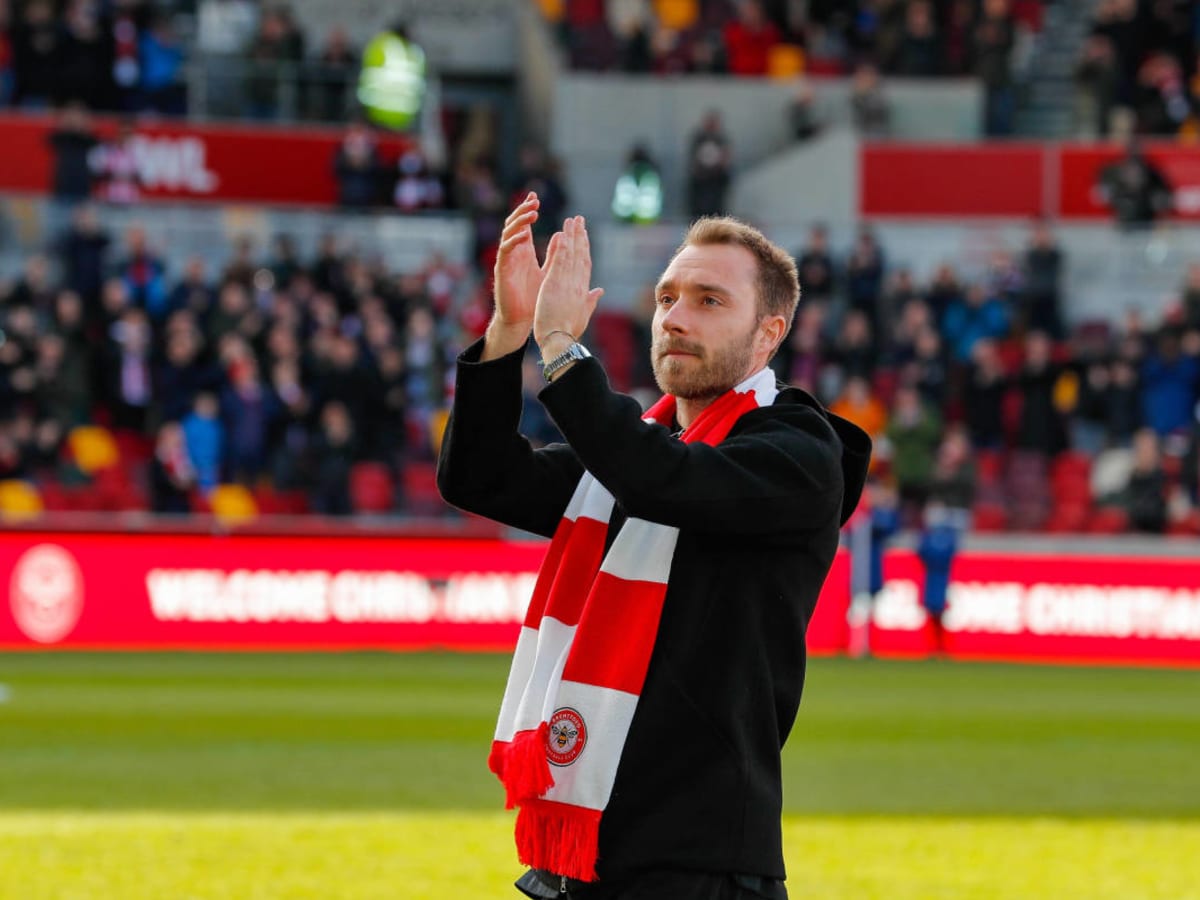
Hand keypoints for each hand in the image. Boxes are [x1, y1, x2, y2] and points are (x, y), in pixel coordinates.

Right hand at [493, 192, 543, 329]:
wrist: (522, 319)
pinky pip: (505, 251)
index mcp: (524, 251)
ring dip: (520, 222)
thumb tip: (562, 237)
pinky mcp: (502, 270)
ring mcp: (506, 260)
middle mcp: (513, 252)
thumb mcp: (548, 272)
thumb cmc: (533, 298)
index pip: (524, 225)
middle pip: (514, 224)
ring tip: (532, 213)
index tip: (536, 196)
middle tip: (535, 201)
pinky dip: (513, 242)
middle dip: (523, 210)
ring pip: (508, 233)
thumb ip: (553, 255)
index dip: (527, 210)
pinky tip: (523, 236)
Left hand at [534, 216, 603, 356]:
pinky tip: (562, 233)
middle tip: (579, 219)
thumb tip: (600, 290)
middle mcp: (578, 284)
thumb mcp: (582, 315)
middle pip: (581, 255)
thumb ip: (591, 301)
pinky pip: (559, 261)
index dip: (585, 248)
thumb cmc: (568, 332)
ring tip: (571, 220)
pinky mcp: (555, 284)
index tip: (584, 235)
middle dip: (580, 236)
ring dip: (572, 235)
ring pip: (571, 254)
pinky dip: (561, 246)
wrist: (560, 341)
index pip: (585, 265)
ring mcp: (567, 283)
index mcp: (583, 291)